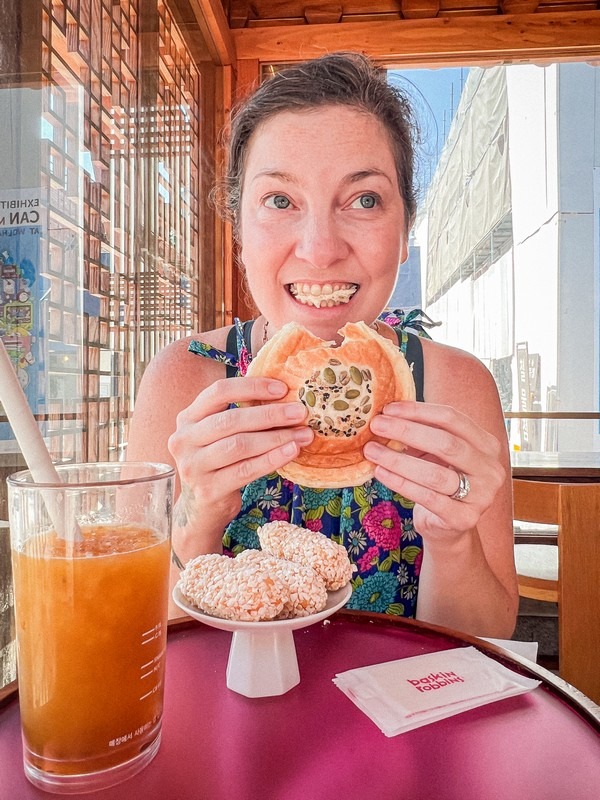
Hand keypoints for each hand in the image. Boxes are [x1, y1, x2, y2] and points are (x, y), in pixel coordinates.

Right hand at [168, 376, 313, 527]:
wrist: (202, 508)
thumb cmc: (219, 463)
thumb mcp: (219, 435)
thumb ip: (240, 415)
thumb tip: (285, 395)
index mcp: (187, 417)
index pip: (218, 392)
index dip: (251, 387)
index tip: (282, 388)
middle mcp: (184, 439)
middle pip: (231, 420)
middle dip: (270, 414)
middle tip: (300, 412)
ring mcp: (193, 466)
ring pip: (239, 445)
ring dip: (276, 438)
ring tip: (303, 434)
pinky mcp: (208, 490)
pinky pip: (245, 470)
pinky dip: (271, 459)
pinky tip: (292, 451)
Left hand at [364, 401, 505, 540]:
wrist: (447, 527)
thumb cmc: (440, 482)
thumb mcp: (436, 454)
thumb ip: (423, 435)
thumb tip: (388, 415)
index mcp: (486, 445)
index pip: (452, 419)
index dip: (418, 411)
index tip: (388, 409)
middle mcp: (490, 469)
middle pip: (446, 443)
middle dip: (406, 431)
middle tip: (377, 426)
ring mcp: (481, 496)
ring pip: (435, 473)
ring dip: (398, 459)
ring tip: (372, 450)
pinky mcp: (464, 518)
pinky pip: (427, 497)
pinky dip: (400, 483)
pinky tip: (380, 472)